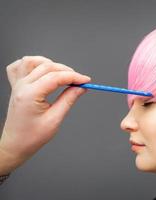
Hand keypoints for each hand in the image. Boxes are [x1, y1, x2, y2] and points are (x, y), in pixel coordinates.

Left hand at [0, 56, 90, 173]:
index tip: (86, 81)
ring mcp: (17, 85)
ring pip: (32, 61)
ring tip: (61, 74)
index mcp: (30, 95)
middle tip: (79, 81)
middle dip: (66, 71)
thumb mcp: (55, 119)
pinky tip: (41, 70)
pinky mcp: (16, 86)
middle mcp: (22, 86)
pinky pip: (19, 66)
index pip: (56, 77)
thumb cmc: (32, 136)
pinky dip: (32, 64)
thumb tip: (80, 88)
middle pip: (47, 67)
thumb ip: (68, 100)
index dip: (74, 77)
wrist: (15, 144)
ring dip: (49, 64)